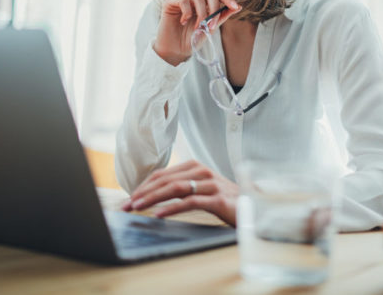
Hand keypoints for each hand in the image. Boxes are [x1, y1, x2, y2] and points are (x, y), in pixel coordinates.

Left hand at [121, 160, 238, 226]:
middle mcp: (202, 171)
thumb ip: (183, 188)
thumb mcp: (202, 190)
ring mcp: (211, 184)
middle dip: (143, 193)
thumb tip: (154, 196)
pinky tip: (159, 214)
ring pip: (175, 188)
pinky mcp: (218, 199)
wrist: (255, 208)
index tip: (129, 198)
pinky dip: (172, 208)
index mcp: (196, 167)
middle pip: (165, 180)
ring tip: (138, 207)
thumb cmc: (225, 201)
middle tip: (127, 205)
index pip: (163, 174)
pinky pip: (190, 202)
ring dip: (152, 198)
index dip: (144, 185)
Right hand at [153, 0, 240, 65]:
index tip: (235, 6)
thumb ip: (222, 16)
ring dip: (201, 14)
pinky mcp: (170, 2)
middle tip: (211, 24)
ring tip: (197, 28)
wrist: (176, 51)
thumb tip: (239, 6)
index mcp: (204, 4)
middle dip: (214, 7)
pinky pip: (183, 0)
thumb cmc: (192, 40)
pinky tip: (183, 22)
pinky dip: (187, 12)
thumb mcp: (210, 28)